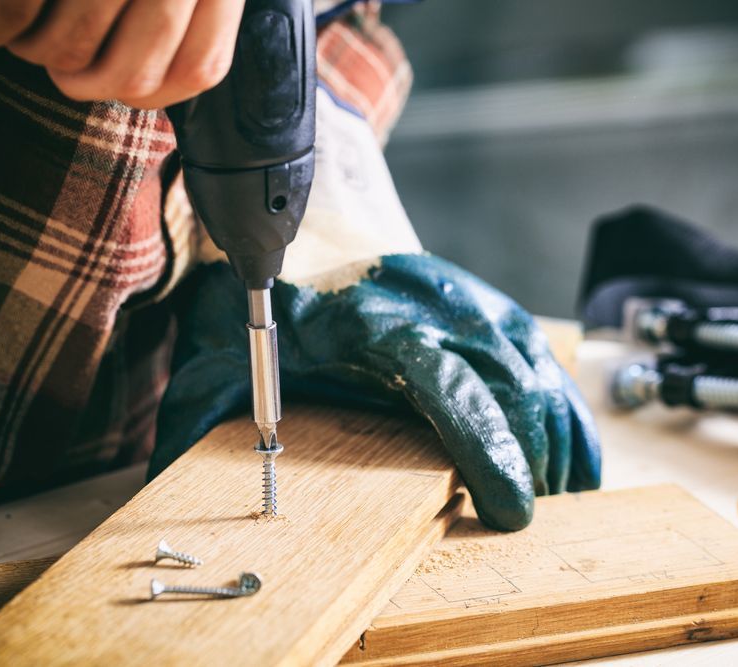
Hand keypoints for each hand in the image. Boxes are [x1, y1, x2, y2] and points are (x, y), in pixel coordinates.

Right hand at [0, 0, 244, 107]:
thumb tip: (146, 78)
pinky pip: (18, 14)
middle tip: (57, 61)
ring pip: (74, 48)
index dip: (152, 90)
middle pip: (131, 74)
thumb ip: (185, 18)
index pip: (197, 71)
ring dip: (37, 51)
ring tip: (22, 33)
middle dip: (83, 80)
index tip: (119, 84)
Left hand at [152, 256, 602, 530]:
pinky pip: (551, 372)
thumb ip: (197, 409)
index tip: (509, 508)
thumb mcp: (224, 341)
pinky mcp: (500, 314)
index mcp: (380, 321)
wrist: (324, 214)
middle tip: (521, 524)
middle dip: (530, 464)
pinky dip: (569, 423)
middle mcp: (445, 309)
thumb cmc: (279, 289)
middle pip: (513, 393)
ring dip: (556, 451)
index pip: (452, 386)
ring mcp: (480, 307)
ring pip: (542, 383)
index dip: (487, 448)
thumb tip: (164, 481)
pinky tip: (574, 467)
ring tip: (554, 505)